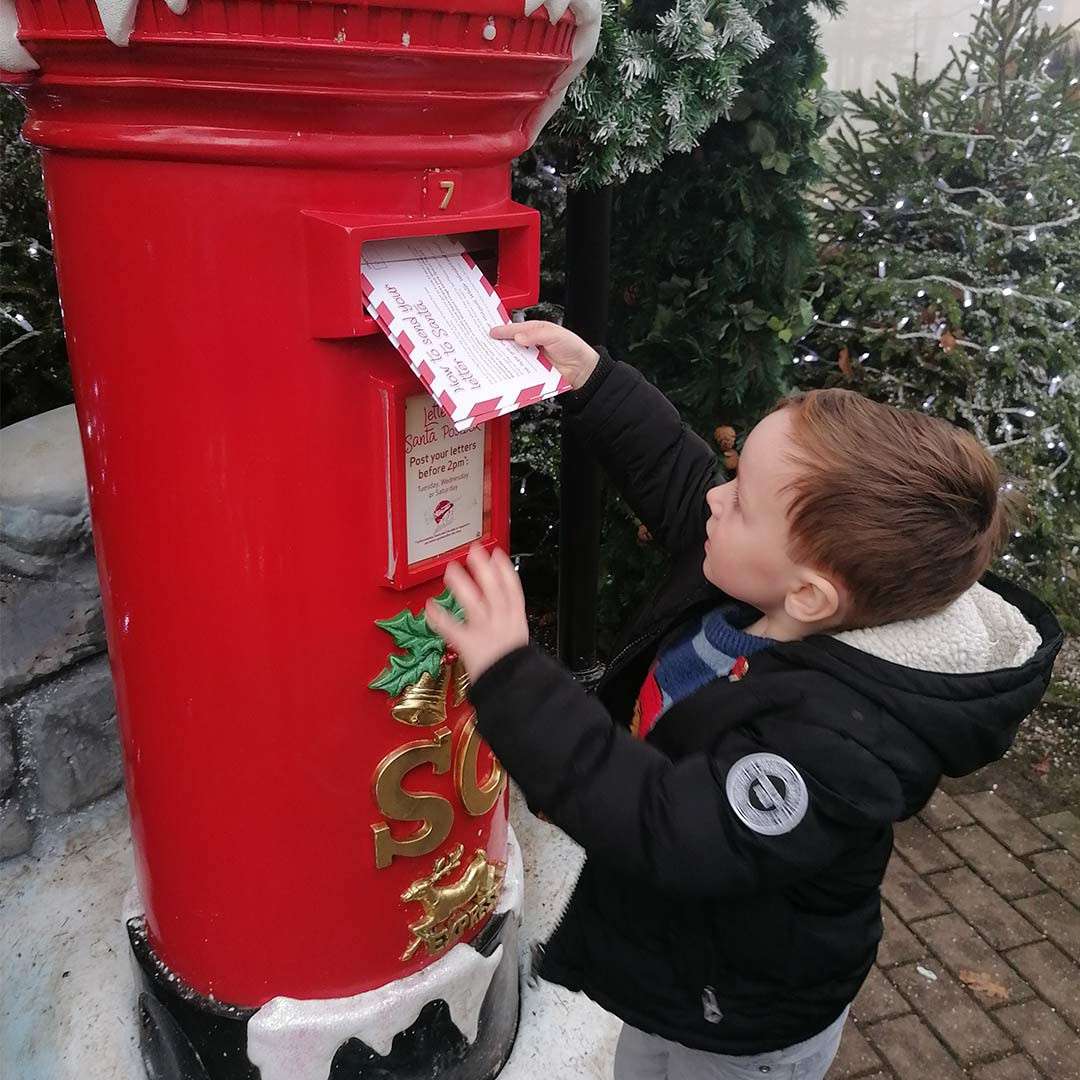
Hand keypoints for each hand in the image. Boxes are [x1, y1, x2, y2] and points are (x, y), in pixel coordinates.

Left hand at [424, 544, 528, 681]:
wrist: (513, 688)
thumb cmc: (514, 668)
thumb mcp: (519, 642)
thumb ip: (509, 625)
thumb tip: (504, 614)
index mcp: (516, 620)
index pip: (512, 589)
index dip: (505, 570)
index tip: (497, 554)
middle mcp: (501, 621)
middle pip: (493, 589)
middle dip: (483, 568)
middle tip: (473, 550)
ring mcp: (485, 631)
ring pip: (473, 603)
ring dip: (462, 584)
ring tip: (450, 570)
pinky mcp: (469, 645)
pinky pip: (452, 629)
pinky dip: (439, 618)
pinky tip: (429, 607)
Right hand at [490, 320, 598, 389]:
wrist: (582, 369)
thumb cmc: (572, 347)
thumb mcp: (555, 334)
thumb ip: (537, 334)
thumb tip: (519, 338)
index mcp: (535, 331)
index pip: (516, 329)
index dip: (503, 331)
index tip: (491, 333)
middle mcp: (530, 345)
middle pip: (510, 345)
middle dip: (498, 346)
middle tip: (485, 346)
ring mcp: (530, 360)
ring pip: (512, 360)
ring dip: (501, 361)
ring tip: (489, 361)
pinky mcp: (531, 374)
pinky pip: (519, 374)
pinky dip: (511, 374)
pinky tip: (503, 374)